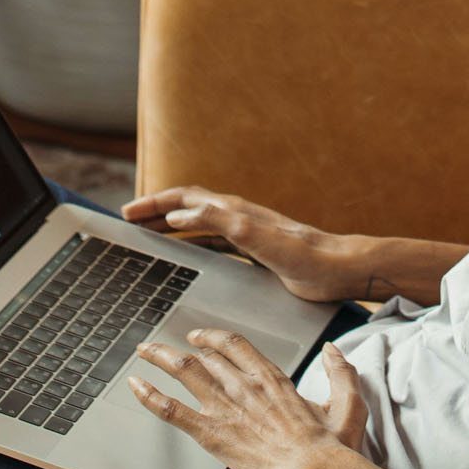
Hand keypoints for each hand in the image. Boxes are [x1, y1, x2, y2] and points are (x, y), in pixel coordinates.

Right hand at [122, 187, 359, 302]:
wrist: (340, 269)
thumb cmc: (306, 256)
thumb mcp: (257, 239)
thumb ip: (218, 224)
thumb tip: (178, 217)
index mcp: (234, 211)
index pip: (184, 199)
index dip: (154, 204)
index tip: (127, 212)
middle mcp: (238, 217)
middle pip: (187, 207)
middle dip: (156, 211)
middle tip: (128, 220)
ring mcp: (246, 233)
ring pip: (198, 224)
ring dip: (170, 226)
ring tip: (148, 234)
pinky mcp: (254, 251)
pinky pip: (213, 242)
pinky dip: (191, 244)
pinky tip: (186, 255)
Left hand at [129, 332, 371, 468]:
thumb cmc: (331, 450)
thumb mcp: (348, 406)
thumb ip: (342, 374)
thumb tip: (334, 351)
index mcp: (273, 379)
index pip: (235, 345)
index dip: (212, 337)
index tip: (200, 337)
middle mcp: (245, 386)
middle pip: (204, 355)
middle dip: (180, 347)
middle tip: (163, 347)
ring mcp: (226, 408)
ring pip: (184, 371)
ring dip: (160, 357)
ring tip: (144, 352)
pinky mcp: (212, 434)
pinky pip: (172, 409)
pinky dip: (149, 395)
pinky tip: (135, 386)